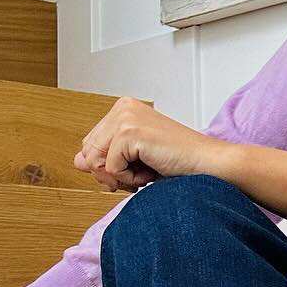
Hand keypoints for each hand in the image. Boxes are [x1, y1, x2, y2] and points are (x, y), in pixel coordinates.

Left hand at [75, 97, 222, 191]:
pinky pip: (110, 168)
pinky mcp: (129, 132)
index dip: (107, 166)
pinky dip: (129, 178)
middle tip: (139, 175)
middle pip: (88, 152)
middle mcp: (122, 108)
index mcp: (124, 109)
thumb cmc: (180, 162)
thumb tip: (78, 161)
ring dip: (120, 177)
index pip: (91, 144)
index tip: (134, 170)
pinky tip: (151, 171)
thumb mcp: (136, 159)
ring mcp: (125, 118)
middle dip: (109, 173)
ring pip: (95, 160)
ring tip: (146, 172)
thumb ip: (105, 157)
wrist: (208, 165)